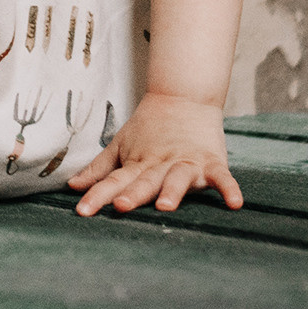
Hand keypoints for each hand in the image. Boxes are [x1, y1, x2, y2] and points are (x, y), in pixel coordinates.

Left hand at [66, 92, 242, 214]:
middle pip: (144, 181)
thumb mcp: (121, 146)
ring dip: (172, 192)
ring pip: (178, 178)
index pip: (113, 181)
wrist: (183, 97)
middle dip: (134, 194)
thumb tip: (72, 186)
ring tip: (165, 206)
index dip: (98, 195)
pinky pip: (221, 177)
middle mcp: (160, 163)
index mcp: (137, 162)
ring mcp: (186, 162)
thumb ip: (100, 170)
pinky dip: (228, 188)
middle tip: (121, 207)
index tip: (82, 212)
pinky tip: (234, 204)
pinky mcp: (210, 161)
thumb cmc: (148, 129)